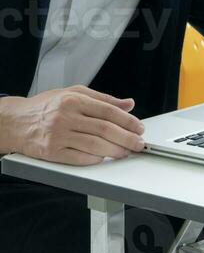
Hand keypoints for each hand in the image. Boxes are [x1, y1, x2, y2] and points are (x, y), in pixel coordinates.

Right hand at [0, 86, 145, 164]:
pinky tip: (104, 157)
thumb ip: (103, 99)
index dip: (128, 121)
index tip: (139, 128)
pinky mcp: (52, 152)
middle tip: (139, 143)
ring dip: (116, 151)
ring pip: (95, 145)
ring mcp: (58, 136)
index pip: (109, 111)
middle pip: (105, 130)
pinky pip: (80, 158)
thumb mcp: (73, 93)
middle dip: (127, 138)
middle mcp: (65, 117)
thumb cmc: (45, 107)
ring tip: (126, 152)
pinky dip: (96, 158)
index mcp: (73, 101)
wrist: (15, 121)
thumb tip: (128, 104)